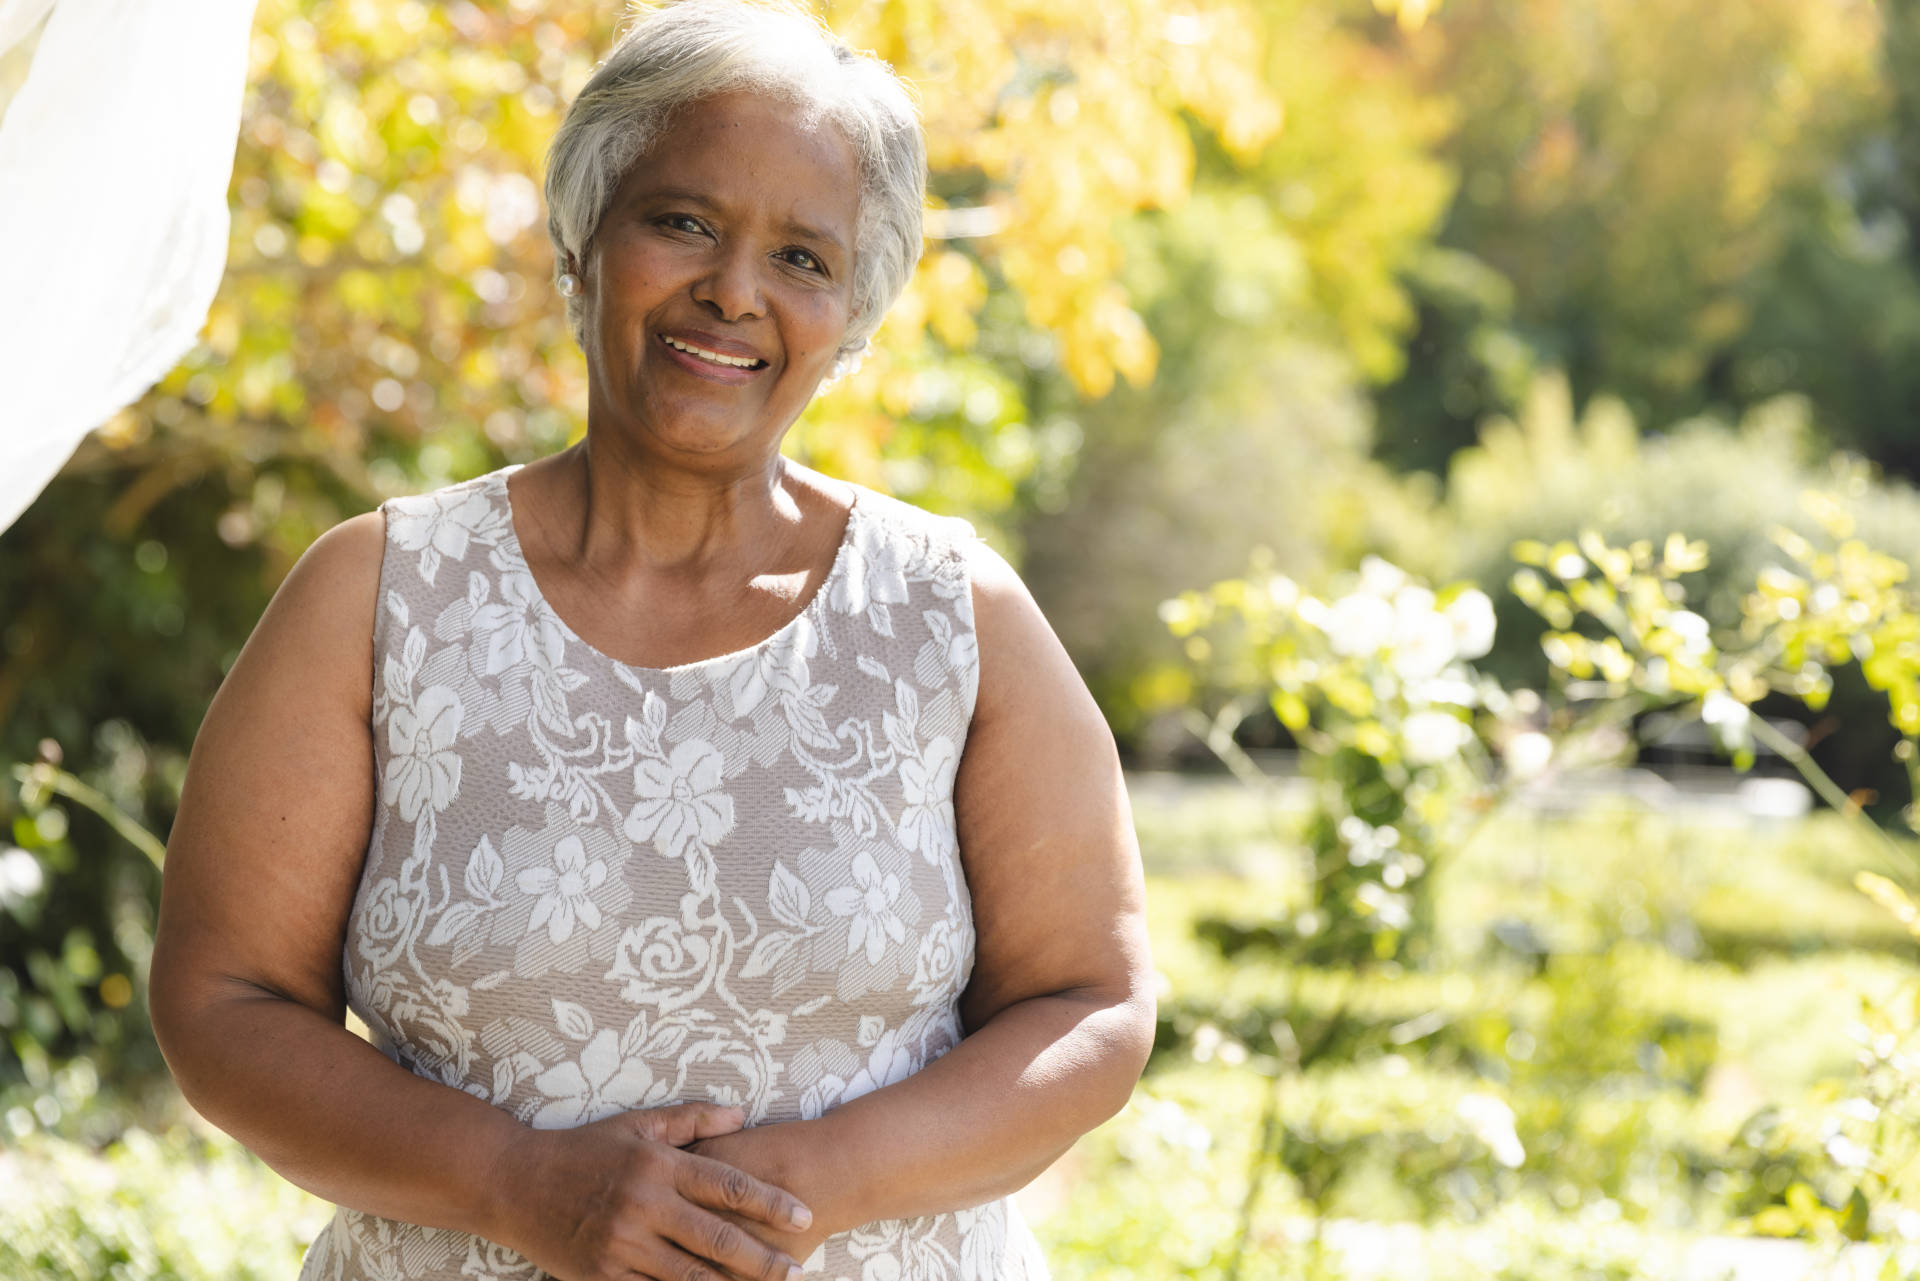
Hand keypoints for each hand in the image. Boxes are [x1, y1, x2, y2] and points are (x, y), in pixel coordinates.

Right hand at [491, 1101, 814, 1280]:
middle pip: (717, 1239)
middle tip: (800, 1272)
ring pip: (688, 1277)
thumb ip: (691, 1120)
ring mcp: (620, 1244)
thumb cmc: (581, 1150)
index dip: (770, 1203)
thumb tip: (742, 1115)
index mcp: (658, 1165)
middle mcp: (644, 1205)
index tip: (805, 1216)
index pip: (727, 1186)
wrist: (512, 1182)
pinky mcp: (599, 1275)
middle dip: (764, 1260)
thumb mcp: (636, 1125)